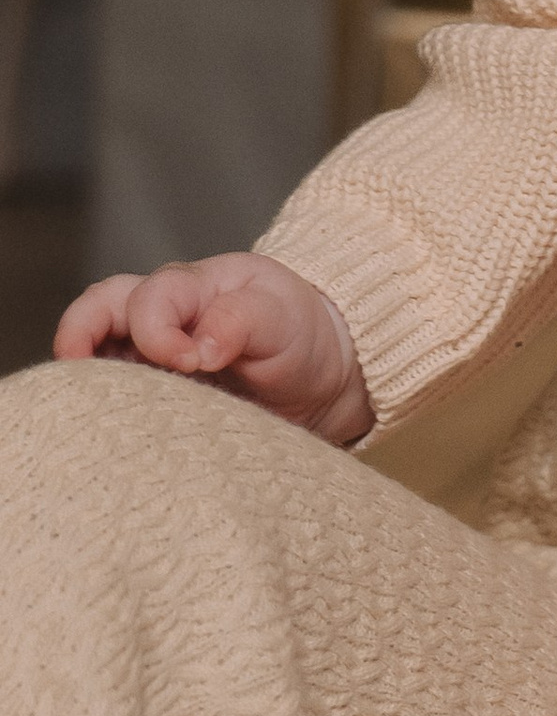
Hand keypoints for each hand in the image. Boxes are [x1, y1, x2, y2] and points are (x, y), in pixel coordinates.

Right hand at [54, 251, 371, 444]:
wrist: (318, 376)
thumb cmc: (297, 333)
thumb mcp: (281, 316)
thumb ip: (240, 321)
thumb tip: (198, 347)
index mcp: (192, 285)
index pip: (149, 297)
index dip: (156, 331)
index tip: (192, 363)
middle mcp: (159, 314)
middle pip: (97, 310)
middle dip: (80, 338)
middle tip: (90, 384)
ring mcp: (148, 353)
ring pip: (94, 352)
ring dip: (91, 378)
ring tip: (101, 409)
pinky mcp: (151, 392)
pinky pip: (114, 394)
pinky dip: (108, 407)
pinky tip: (122, 431)